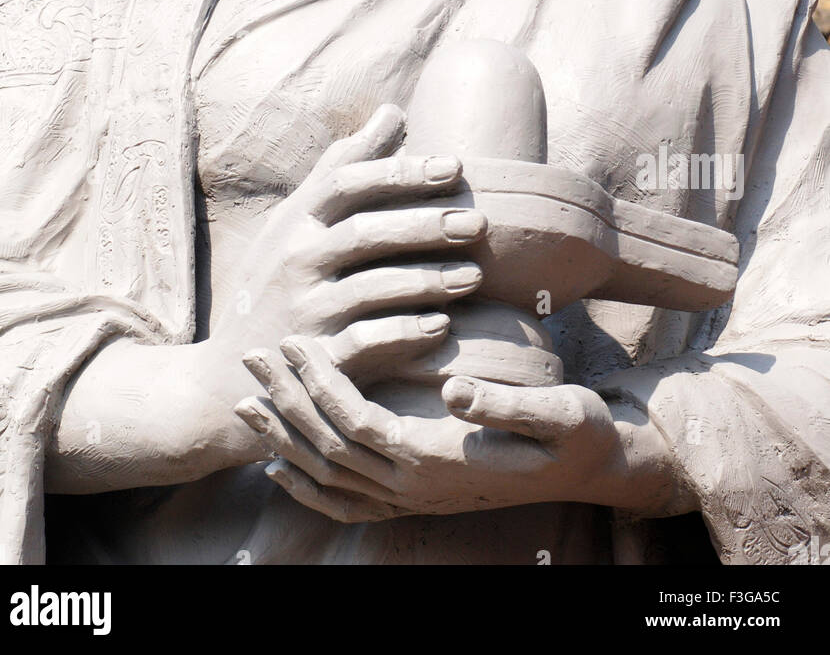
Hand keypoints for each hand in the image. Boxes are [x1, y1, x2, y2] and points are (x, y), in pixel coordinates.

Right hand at [196, 104, 487, 450]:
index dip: (400, 172)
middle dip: (424, 225)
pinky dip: (403, 334)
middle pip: (363, 232)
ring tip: (473, 276)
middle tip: (478, 222)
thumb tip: (394, 112)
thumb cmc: (276, 284)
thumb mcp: (297, 221)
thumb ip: (344, 167)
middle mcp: (295, 262)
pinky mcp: (316, 360)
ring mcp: (304, 312)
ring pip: (368, 288)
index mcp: (295, 222)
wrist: (228, 375)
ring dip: (425, 280)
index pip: (346, 182)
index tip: (455, 166)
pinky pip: (363, 343)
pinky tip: (442, 326)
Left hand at [239, 327, 691, 522]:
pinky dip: (304, 485)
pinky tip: (281, 463)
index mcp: (438, 462)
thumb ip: (506, 406)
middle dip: (286, 403)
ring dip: (284, 439)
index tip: (292, 341)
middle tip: (252, 356)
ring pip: (327, 478)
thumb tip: (458, 390)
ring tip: (248, 401)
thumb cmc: (577, 433)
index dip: (318, 384)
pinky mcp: (414, 498)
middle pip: (328, 449)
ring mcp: (411, 499)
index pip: (355, 422)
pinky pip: (342, 502)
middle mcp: (415, 488)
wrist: (594, 471)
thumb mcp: (558, 413)